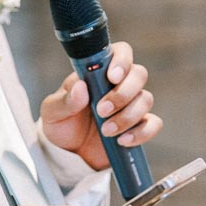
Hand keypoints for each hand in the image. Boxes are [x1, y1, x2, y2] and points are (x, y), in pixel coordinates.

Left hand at [39, 42, 162, 170]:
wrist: (68, 153)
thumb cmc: (61, 124)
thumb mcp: (52, 111)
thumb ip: (65, 100)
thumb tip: (80, 88)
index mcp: (99, 72)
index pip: (121, 52)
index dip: (122, 60)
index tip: (112, 77)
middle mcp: (119, 85)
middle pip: (139, 74)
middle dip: (123, 93)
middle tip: (102, 110)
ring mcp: (131, 105)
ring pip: (146, 99)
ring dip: (127, 116)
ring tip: (105, 130)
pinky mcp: (138, 126)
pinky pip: (153, 124)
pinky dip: (141, 132)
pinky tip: (122, 140)